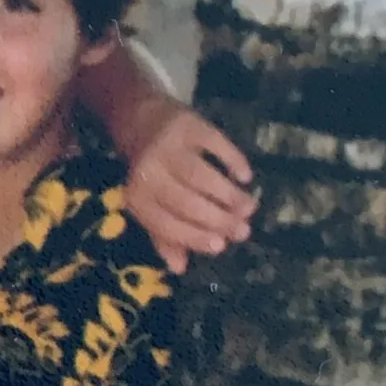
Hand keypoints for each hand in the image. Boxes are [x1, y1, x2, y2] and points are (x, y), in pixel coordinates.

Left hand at [124, 106, 255, 273]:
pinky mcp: (188, 124)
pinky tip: (245, 177)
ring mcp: (170, 146)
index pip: (167, 224)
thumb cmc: (147, 170)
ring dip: (229, 196)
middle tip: (243, 230)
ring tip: (249, 208)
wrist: (137, 117)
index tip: (221, 246)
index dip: (195, 237)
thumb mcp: (148, 202)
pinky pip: (216, 144)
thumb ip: (163, 235)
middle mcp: (150, 172)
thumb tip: (180, 269)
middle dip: (219, 220)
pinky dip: (233, 161)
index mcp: (138, 196)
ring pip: (202, 177)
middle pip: (187, 202)